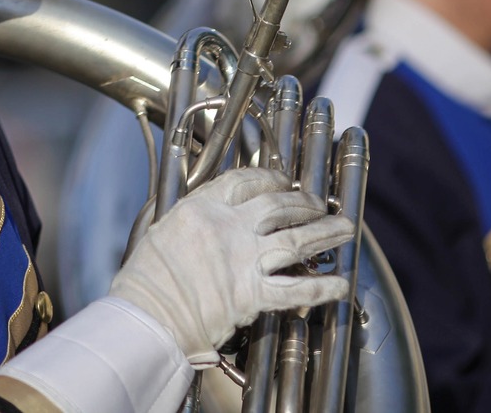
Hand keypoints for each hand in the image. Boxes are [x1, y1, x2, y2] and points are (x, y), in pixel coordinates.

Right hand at [108, 167, 353, 361]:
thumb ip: (188, 219)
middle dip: (303, 202)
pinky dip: (322, 288)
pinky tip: (341, 285)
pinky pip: (297, 290)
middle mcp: (229, 228)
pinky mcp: (253, 295)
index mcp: (202, 208)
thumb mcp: (160, 231)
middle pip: (277, 205)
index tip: (282, 180)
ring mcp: (244, 260)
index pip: (243, 181)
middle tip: (317, 203)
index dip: (268, 177)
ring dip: (324, 232)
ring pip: (296, 240)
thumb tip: (201, 214)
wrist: (148, 314)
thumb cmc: (146, 278)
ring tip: (345, 228)